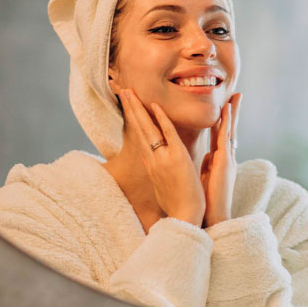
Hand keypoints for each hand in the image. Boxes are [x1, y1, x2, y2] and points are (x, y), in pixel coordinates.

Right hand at [118, 88, 205, 226]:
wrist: (185, 217)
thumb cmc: (175, 204)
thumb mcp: (159, 186)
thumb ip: (152, 168)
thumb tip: (145, 156)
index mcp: (151, 163)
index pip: (140, 135)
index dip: (133, 118)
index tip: (128, 105)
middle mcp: (153, 158)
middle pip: (139, 128)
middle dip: (131, 108)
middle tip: (123, 90)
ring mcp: (163, 157)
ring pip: (148, 128)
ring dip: (138, 108)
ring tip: (129, 92)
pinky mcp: (176, 158)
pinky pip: (168, 133)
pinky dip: (161, 119)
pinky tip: (154, 105)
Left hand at [200, 93, 241, 227]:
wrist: (211, 217)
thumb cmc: (206, 201)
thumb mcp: (205, 178)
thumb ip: (206, 165)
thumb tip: (206, 156)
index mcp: (219, 161)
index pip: (221, 136)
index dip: (223, 120)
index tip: (224, 106)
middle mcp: (226, 158)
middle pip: (229, 130)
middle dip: (232, 112)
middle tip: (236, 95)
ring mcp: (227, 159)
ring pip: (230, 130)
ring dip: (232, 113)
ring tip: (235, 96)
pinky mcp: (224, 162)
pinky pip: (225, 138)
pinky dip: (226, 123)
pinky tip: (226, 110)